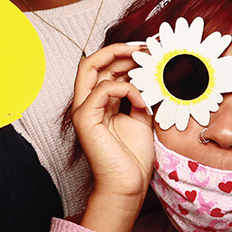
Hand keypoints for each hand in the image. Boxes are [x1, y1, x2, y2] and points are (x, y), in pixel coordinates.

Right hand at [72, 44, 155, 231]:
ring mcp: (83, 109)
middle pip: (93, 62)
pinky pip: (102, 89)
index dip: (122, 54)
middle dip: (119, 50)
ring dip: (119, 59)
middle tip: (144, 47)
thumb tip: (148, 76)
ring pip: (90, 67)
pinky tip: (141, 101)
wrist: (127, 185)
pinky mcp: (84, 118)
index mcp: (99, 102)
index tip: (147, 49)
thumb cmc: (133, 157)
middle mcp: (87, 102)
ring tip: (143, 59)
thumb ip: (139, 96)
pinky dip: (125, 89)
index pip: (104, 67)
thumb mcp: (141, 118)